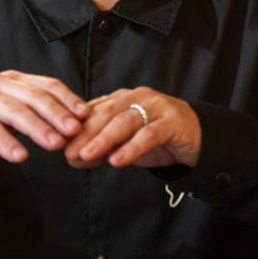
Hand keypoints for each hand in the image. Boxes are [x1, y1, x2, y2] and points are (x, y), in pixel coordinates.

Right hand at [0, 71, 87, 162]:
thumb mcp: (10, 107)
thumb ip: (34, 111)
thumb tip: (73, 124)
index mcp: (14, 79)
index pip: (46, 85)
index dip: (67, 99)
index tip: (85, 115)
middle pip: (33, 96)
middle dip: (56, 114)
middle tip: (74, 131)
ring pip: (13, 111)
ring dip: (37, 128)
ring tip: (54, 144)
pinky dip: (6, 142)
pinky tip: (19, 156)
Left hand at [63, 88, 201, 169]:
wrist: (199, 139)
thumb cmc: (159, 140)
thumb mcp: (126, 144)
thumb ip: (103, 148)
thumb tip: (73, 157)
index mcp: (123, 99)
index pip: (94, 110)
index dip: (75, 127)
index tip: (58, 145)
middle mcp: (138, 97)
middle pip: (106, 112)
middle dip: (84, 132)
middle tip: (68, 151)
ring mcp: (157, 107)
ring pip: (125, 121)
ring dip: (103, 139)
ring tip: (86, 154)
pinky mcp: (173, 121)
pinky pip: (149, 134)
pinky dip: (131, 148)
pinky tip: (117, 161)